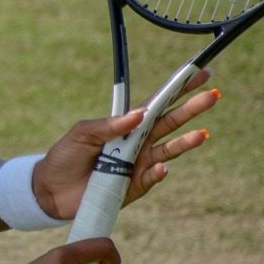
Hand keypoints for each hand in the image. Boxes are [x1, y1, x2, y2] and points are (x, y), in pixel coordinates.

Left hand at [32, 69, 219, 219]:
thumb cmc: (66, 156)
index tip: (197, 74)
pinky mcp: (134, 186)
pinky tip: (161, 166)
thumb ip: (109, 124)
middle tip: (212, 95)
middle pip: (169, 123)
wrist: (51, 189)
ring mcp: (138, 165)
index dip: (175, 90)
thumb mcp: (82, 133)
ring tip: (202, 134)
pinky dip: (157, 172)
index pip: (155, 105)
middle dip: (191, 109)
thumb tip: (139, 114)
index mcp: (125, 126)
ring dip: (186, 143)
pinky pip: (151, 177)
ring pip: (169, 151)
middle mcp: (137, 143)